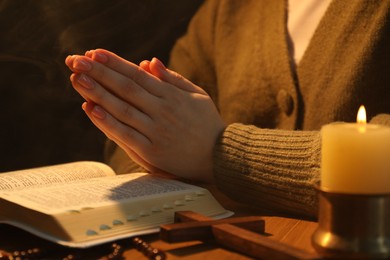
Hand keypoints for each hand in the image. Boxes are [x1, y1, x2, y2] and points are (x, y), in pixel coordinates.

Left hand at [65, 49, 225, 181]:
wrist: (220, 156)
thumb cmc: (207, 123)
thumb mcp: (196, 95)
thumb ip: (173, 79)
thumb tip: (149, 61)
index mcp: (172, 95)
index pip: (137, 74)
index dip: (114, 63)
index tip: (94, 53)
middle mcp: (162, 111)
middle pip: (126, 88)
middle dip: (99, 72)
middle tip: (75, 60)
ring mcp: (157, 131)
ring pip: (122, 109)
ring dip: (98, 93)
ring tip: (77, 79)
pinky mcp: (153, 151)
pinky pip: (126, 135)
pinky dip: (108, 122)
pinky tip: (91, 109)